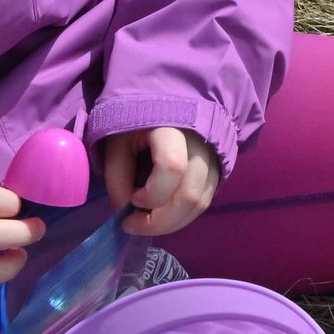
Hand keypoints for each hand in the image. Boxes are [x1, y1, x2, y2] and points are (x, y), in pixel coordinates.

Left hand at [100, 126, 220, 236]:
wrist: (166, 106)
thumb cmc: (136, 126)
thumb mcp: (116, 145)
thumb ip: (117, 179)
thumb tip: (126, 211)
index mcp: (171, 130)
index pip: (172, 167)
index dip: (152, 193)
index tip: (132, 198)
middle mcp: (199, 144)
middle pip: (189, 194)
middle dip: (160, 221)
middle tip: (133, 226)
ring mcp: (212, 158)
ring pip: (200, 202)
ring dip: (171, 223)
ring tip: (146, 223)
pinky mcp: (216, 170)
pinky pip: (204, 201)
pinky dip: (182, 216)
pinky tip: (162, 215)